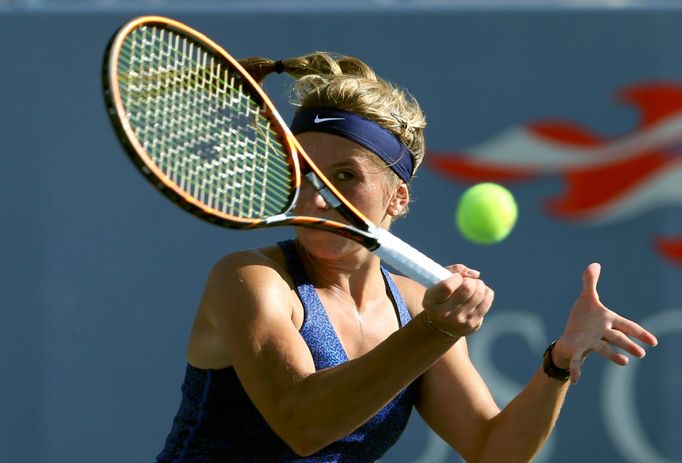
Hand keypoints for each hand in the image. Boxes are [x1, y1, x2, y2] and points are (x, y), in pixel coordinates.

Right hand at [422, 264, 493, 338]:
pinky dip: (486, 293)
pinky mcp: (473, 324)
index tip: (457, 277)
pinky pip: (486, 302)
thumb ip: (453, 271)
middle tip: (468, 281)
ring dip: (479, 285)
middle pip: (467, 289)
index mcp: (432, 302)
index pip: (448, 286)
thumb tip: (476, 274)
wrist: (440, 326)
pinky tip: (480, 293)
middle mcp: (444, 314)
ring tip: (475, 286)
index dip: (456, 277)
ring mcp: (460, 321)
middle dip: (470, 280)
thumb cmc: (440, 297)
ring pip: (479, 294)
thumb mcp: (437, 283)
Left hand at [553, 263, 657, 383]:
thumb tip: (595, 263)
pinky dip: (576, 370)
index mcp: (607, 321)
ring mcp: (590, 343)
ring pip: (602, 349)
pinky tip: (576, 381)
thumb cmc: (583, 319)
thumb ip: (590, 282)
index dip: (639, 333)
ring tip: (624, 363)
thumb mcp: (587, 298)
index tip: (653, 342)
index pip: (626, 325)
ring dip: (612, 356)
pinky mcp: (577, 350)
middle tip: (641, 354)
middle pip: (617, 338)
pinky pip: (577, 361)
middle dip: (628, 345)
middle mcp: (601, 334)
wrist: (570, 336)